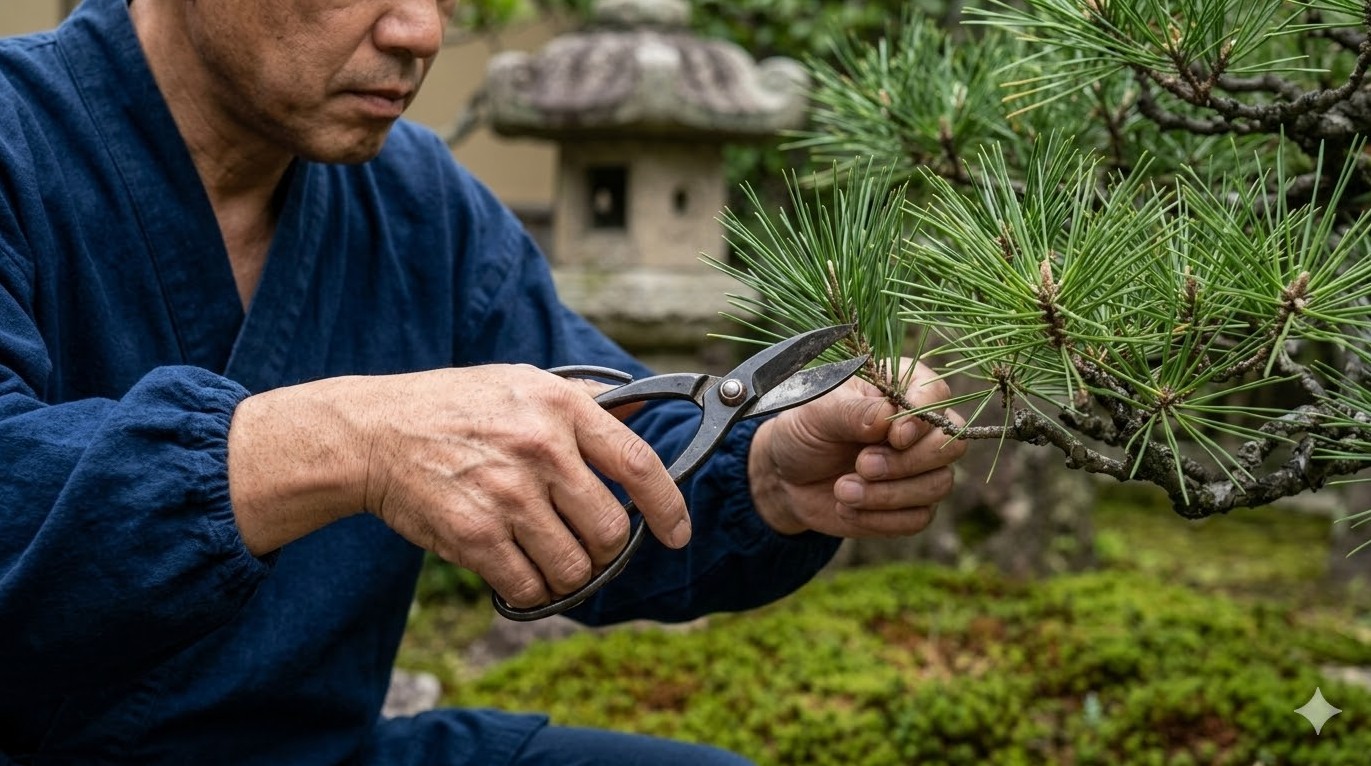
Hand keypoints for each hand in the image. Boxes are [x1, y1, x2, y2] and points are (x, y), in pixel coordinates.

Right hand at [227, 366, 688, 607]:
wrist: (374, 432)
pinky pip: (528, 586)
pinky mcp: (475, 535)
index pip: (638, 464)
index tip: (676, 534)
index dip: (668, 508)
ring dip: (565, 574)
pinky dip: (529, 590)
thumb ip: (585, 403)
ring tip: (544, 557)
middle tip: (582, 544)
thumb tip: (643, 415)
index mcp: (560, 407)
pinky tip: (516, 573)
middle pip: (610, 530)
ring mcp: (508, 494)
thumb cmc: (455, 407)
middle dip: (603, 549)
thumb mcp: (523, 382)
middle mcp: (541, 449)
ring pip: (574, 567)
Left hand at [747, 360, 965, 537]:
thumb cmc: (804, 430)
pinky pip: (918, 518)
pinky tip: (846, 508)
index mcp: (900, 388)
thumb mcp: (817, 412)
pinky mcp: (911, 505)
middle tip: (861, 465)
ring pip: (938, 485)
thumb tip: (888, 418)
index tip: (894, 436)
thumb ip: (853, 412)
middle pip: (950, 445)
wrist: (785, 476)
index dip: (922, 419)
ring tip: (842, 490)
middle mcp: (919, 428)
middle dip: (906, 463)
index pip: (936, 394)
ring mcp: (920, 468)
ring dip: (888, 495)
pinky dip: (880, 518)